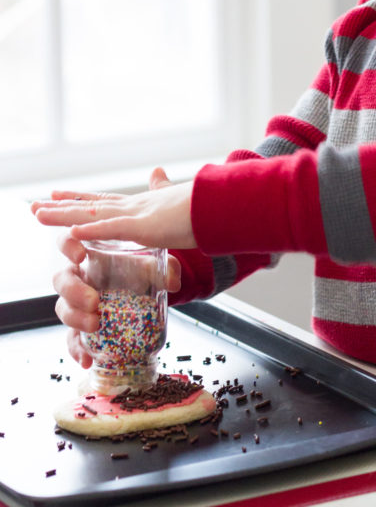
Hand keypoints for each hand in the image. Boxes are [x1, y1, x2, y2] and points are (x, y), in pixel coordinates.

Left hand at [31, 167, 196, 248]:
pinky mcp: (147, 226)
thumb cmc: (203, 206)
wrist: (221, 203)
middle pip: (89, 207)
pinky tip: (72, 232)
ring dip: (64, 216)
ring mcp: (139, 215)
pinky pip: (114, 228)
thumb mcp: (176, 200)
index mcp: (141, 206)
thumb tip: (157, 171)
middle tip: (34, 207)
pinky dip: (92, 230)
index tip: (56, 195)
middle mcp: (134, 207)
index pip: (102, 202)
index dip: (78, 200)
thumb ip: (163, 188)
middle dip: (61, 208)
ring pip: (93, 215)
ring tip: (38, 214)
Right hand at [47, 169, 182, 367]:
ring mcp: (82, 302)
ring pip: (63, 310)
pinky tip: (88, 358)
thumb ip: (153, 205)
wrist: (156, 287)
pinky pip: (74, 341)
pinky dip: (79, 350)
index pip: (70, 241)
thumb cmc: (148, 258)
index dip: (69, 246)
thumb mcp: (157, 238)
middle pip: (61, 280)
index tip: (82, 255)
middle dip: (73, 291)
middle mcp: (82, 275)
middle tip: (93, 299)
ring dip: (77, 319)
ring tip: (96, 323)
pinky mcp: (89, 326)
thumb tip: (158, 173)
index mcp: (92, 249)